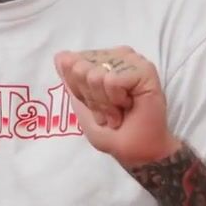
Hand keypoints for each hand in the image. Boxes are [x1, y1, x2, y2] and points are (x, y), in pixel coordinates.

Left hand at [54, 47, 180, 167]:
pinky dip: (115, 101)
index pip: (69, 62)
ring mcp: (131, 61)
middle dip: (91, 98)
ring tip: (119, 111)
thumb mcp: (80, 105)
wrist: (134, 150)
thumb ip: (71, 79)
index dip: (78, 90)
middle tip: (110, 111)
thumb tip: (60, 56)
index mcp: (102, 59)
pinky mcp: (145, 70)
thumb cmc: (110, 131)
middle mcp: (117, 55)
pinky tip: (128, 106)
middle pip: (79, 68)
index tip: (96, 106)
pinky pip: (112, 81)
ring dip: (104, 103)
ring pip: (95, 75)